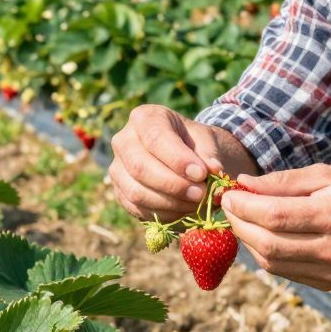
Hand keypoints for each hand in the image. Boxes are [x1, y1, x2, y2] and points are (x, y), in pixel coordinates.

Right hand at [109, 106, 237, 221]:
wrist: (184, 158)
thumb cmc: (193, 144)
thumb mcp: (205, 140)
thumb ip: (209, 154)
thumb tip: (213, 170)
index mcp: (143, 117)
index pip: (155, 138)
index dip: (177, 159)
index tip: (201, 174)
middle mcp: (123, 141)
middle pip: (140, 167)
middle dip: (173, 185)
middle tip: (201, 194)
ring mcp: (117, 169)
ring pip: (136, 192)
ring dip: (170, 203)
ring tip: (197, 203)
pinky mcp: (120, 193)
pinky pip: (138, 209)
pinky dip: (164, 214)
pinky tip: (185, 210)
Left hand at [221, 165, 330, 289]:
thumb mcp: (329, 175)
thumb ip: (285, 181)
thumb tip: (244, 184)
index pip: (275, 216)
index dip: (244, 207)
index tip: (228, 194)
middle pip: (268, 243)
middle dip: (240, 224)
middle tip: (229, 207)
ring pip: (271, 262)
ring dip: (248, 241)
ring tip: (244, 220)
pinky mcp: (327, 284)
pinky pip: (284, 272)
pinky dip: (265, 254)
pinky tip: (263, 236)